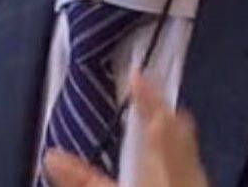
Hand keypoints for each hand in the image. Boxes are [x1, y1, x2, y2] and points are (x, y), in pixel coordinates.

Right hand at [43, 73, 208, 186]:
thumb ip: (83, 181)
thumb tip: (51, 157)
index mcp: (160, 171)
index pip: (154, 123)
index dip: (146, 96)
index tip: (136, 72)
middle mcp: (186, 176)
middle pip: (178, 134)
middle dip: (163, 110)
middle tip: (149, 89)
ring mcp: (197, 185)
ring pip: (190, 152)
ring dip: (175, 132)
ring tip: (164, 118)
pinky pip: (194, 168)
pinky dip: (183, 155)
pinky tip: (176, 165)